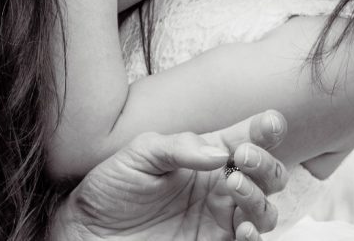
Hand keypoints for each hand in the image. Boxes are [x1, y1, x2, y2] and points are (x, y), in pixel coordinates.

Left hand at [52, 111, 289, 240]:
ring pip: (266, 210)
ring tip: (235, 185)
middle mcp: (220, 189)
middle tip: (241, 158)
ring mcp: (219, 222)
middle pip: (269, 175)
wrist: (83, 233)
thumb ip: (179, 147)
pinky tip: (243, 228)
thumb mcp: (138, 154)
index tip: (270, 124)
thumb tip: (220, 154)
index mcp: (208, 158)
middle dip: (266, 163)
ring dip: (260, 196)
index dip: (267, 128)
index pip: (250, 138)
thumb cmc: (109, 189)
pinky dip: (256, 236)